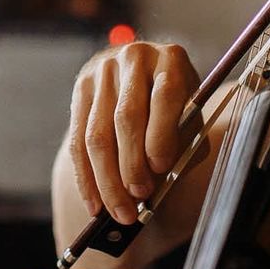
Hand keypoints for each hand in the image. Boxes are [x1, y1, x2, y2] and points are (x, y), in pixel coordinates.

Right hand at [67, 41, 199, 224]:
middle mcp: (134, 58)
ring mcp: (102, 72)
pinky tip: (95, 203)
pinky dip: (86, 177)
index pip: (164, 96)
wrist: (148, 84)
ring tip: (119, 210)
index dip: (161, 134)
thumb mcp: (192, 121)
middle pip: (126, 117)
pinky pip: (76, 141)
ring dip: (106, 179)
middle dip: (131, 164)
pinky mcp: (80, 89)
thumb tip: (157, 184)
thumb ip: (184, 147)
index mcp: (171, 60)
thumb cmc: (178, 111)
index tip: (160, 168)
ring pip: (96, 134)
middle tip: (138, 198)